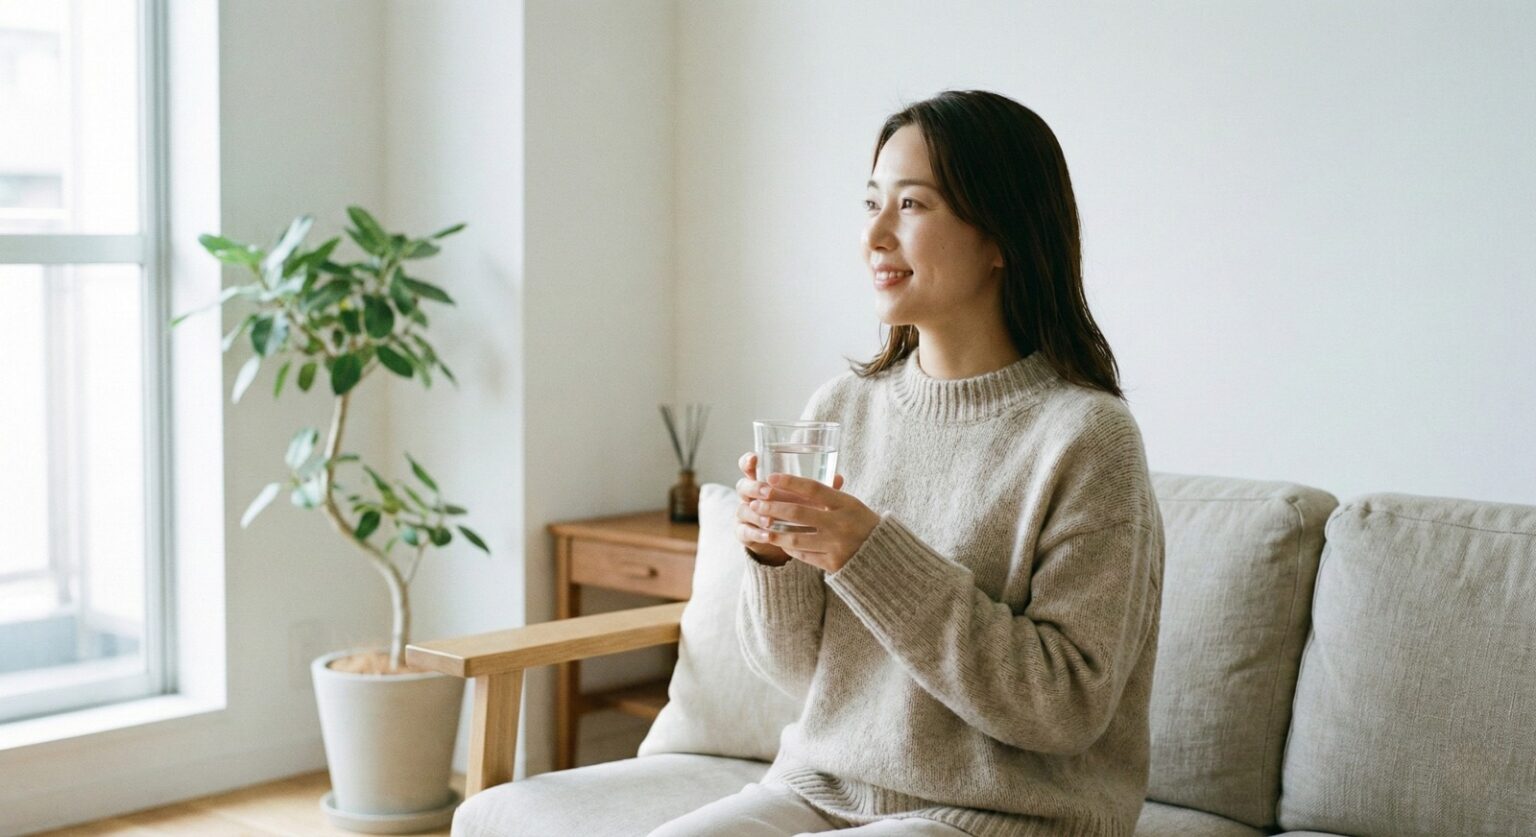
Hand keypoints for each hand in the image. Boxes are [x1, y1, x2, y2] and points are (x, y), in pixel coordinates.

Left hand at [737, 458, 879, 573]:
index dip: (790, 482)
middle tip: (756, 503)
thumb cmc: (862, 522)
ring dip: (774, 531)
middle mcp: (840, 524)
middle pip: (798, 513)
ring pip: (796, 538)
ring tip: (760, 525)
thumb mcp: (851, 504)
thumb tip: (792, 483)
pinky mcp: (832, 564)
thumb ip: (827, 496)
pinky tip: (780, 541)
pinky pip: (803, 555)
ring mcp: (836, 545)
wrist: (885, 554)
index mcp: (846, 504)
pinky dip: (789, 547)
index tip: (770, 477)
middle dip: (772, 508)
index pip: (813, 488)